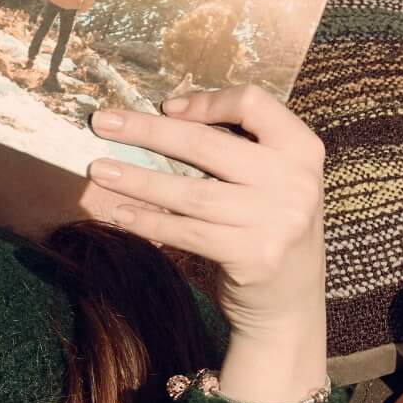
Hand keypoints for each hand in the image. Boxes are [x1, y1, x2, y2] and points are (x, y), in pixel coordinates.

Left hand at [82, 85, 327, 402]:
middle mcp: (296, 182)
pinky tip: (121, 213)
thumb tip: (167, 114)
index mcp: (303, 150)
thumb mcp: (275, 178)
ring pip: (191, 193)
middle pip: (208, 144)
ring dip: (138, 180)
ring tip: (99, 170)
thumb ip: (241, 146)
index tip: (167, 107)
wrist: (291, 301)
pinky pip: (187, 232)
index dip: (207, 101)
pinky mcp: (254, 257)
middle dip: (148, 131)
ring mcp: (277, 221)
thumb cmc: (269, 226)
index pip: (253, 103)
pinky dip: (150, 222)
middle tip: (103, 122)